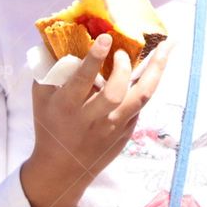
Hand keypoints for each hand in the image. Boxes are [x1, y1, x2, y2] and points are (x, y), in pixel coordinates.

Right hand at [23, 34, 172, 205]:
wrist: (62, 169)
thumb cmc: (50, 125)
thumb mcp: (41, 97)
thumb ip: (50, 69)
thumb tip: (56, 36)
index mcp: (67, 106)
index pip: (83, 80)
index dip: (94, 59)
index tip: (106, 39)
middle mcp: (92, 118)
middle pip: (115, 92)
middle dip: (122, 68)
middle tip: (121, 53)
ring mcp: (113, 127)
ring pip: (140, 97)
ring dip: (155, 70)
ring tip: (165, 47)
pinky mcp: (127, 132)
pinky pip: (142, 104)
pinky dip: (150, 83)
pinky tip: (157, 65)